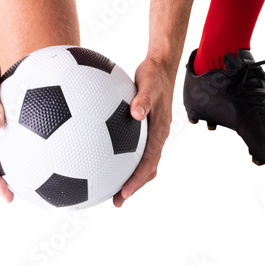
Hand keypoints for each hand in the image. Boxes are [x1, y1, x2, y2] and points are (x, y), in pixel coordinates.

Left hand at [112, 55, 176, 207]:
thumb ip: (143, 99)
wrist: (160, 64)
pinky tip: (104, 155)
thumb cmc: (154, 74)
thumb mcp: (149, 84)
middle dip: (133, 186)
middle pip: (147, 168)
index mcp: (160, 131)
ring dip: (129, 175)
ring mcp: (150, 132)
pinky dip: (123, 158)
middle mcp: (156, 135)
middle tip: (116, 201)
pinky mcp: (143, 126)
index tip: (124, 193)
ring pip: (141, 160)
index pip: (149, 162)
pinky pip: (134, 147)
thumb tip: (136, 114)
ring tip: (109, 187)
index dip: (137, 180)